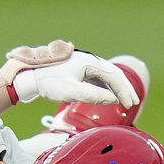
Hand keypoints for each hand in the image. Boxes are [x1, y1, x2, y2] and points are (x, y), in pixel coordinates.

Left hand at [11, 50, 139, 108]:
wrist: (29, 76)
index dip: (124, 91)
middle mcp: (89, 60)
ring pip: (106, 75)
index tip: (130, 104)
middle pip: (113, 73)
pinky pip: (97, 77)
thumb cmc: (49, 83)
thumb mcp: (71, 92)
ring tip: (124, 101)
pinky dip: (105, 86)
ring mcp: (84, 64)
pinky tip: (108, 96)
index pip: (114, 76)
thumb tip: (113, 99)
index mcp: (89, 62)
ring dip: (115, 88)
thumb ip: (93, 95)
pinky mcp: (78, 69)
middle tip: (133, 102)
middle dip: (124, 88)